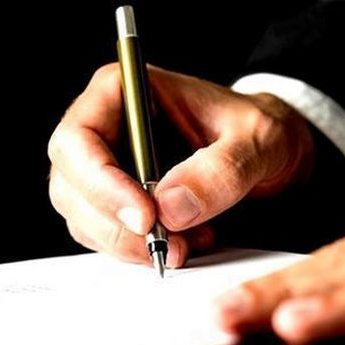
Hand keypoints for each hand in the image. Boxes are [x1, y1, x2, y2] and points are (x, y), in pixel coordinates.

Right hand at [48, 64, 312, 265]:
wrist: (273, 157)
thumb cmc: (262, 132)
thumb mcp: (261, 140)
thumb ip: (223, 169)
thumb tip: (170, 207)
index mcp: (124, 92)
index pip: (79, 139)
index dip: (100, 182)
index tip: (146, 217)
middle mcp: (106, 130)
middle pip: (71, 186)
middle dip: (116, 226)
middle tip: (170, 247)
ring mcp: (108, 170)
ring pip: (84, 219)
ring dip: (131, 245)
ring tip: (190, 241)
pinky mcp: (119, 204)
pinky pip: (108, 239)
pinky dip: (140, 252)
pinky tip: (185, 244)